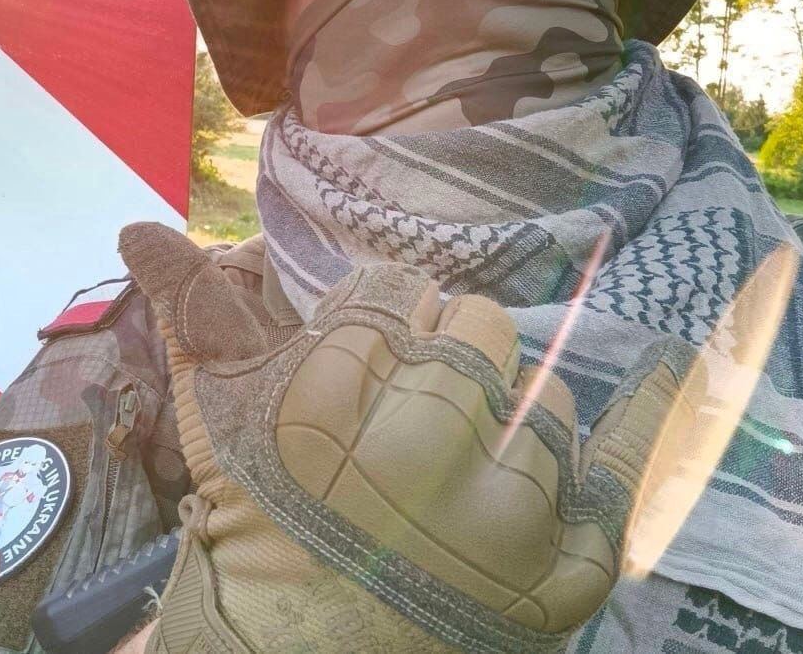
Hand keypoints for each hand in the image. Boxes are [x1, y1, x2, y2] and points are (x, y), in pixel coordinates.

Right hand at [119, 223, 697, 653]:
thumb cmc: (252, 539)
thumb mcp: (216, 427)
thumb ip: (194, 317)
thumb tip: (138, 225)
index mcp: (323, 409)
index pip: (395, 293)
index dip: (387, 317)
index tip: (375, 352)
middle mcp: (418, 456)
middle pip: (477, 328)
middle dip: (445, 356)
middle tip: (416, 413)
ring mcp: (499, 521)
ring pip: (545, 393)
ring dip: (512, 412)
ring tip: (466, 461)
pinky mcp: (561, 577)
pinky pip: (622, 472)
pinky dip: (646, 419)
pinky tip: (664, 366)